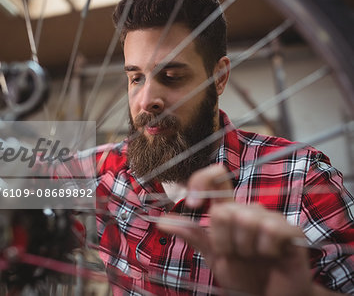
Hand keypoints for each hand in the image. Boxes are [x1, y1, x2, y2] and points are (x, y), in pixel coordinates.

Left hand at [157, 164, 316, 295]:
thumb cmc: (243, 276)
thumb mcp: (212, 254)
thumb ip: (192, 234)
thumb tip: (162, 221)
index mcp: (230, 211)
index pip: (216, 178)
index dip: (202, 181)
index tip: (193, 202)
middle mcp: (249, 210)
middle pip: (223, 211)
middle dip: (224, 242)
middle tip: (236, 254)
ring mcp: (271, 219)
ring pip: (245, 220)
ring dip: (244, 248)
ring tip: (254, 257)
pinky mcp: (291, 231)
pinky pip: (270, 230)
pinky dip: (265, 249)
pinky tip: (271, 256)